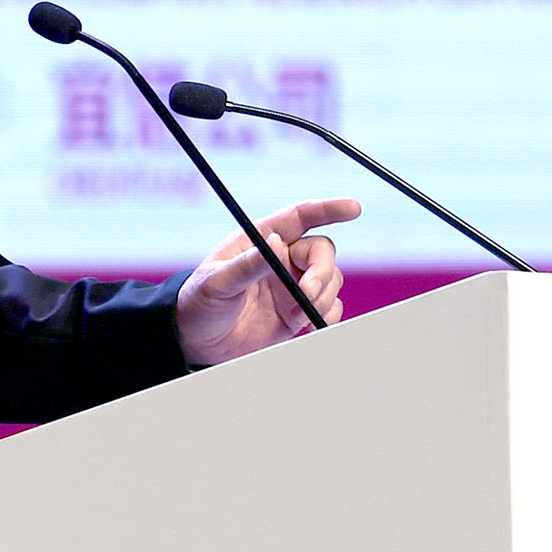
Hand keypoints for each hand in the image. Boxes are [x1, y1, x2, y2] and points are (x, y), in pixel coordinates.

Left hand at [175, 197, 358, 366]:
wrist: (198, 342)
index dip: (329, 209)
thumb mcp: (216, 282)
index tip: (353, 208)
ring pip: (330, 279)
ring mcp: (290, 285)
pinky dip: (327, 314)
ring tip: (296, 314)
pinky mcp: (296, 311)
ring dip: (321, 297)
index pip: (301, 216)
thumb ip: (248, 265)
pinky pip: (328, 305)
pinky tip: (308, 323)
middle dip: (321, 272)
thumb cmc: (198, 303)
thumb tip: (277, 243)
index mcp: (261, 240)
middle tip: (307, 293)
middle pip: (322, 251)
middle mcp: (280, 259)